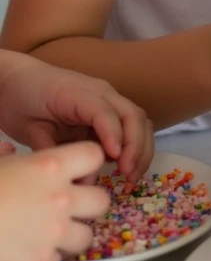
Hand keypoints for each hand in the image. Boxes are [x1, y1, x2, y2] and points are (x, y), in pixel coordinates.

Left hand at [0, 52, 152, 180]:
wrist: (19, 78)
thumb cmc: (22, 99)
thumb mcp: (29, 128)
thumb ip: (54, 151)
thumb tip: (81, 181)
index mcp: (77, 93)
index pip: (105, 112)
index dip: (114, 135)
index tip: (116, 160)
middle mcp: (100, 91)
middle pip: (132, 114)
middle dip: (136, 146)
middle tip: (129, 175)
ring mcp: (107, 98)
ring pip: (138, 119)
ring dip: (141, 147)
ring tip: (132, 175)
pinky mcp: (106, 109)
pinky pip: (129, 125)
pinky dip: (134, 144)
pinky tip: (126, 165)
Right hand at [0, 140, 107, 260]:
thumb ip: (6, 155)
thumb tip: (9, 150)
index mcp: (50, 166)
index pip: (93, 156)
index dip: (88, 163)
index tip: (78, 172)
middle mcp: (61, 198)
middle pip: (102, 200)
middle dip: (88, 204)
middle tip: (69, 207)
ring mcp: (54, 233)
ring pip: (86, 236)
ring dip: (71, 235)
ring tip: (50, 233)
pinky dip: (46, 258)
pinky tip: (28, 251)